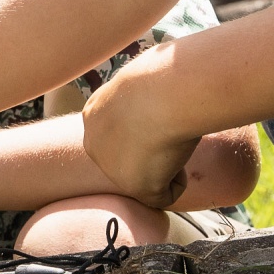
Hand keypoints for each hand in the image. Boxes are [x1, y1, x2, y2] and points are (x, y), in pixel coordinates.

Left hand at [81, 74, 197, 208]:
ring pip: (146, 179)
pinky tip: (178, 158)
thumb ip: (142, 100)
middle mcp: (94, 142)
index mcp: (93, 113)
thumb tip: (157, 100)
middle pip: (129, 159)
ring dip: (165, 166)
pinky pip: (164, 196)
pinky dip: (179, 182)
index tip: (162, 116)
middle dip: (151, 154)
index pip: (120, 134)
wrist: (162, 94)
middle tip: (170, 133)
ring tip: (174, 141)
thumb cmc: (161, 78)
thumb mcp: (143, 84)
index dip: (147, 129)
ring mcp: (110, 168)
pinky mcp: (133, 187)